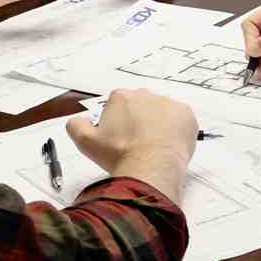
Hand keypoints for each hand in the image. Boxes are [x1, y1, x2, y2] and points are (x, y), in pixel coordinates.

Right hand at [65, 88, 195, 203]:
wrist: (151, 166)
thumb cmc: (119, 154)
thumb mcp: (86, 142)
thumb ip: (75, 125)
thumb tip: (78, 120)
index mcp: (121, 97)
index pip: (117, 106)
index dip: (117, 124)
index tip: (119, 140)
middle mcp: (145, 94)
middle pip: (139, 107)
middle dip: (137, 122)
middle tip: (135, 144)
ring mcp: (168, 103)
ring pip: (160, 113)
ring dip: (156, 125)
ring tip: (153, 147)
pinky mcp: (185, 114)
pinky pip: (179, 120)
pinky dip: (174, 130)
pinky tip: (167, 144)